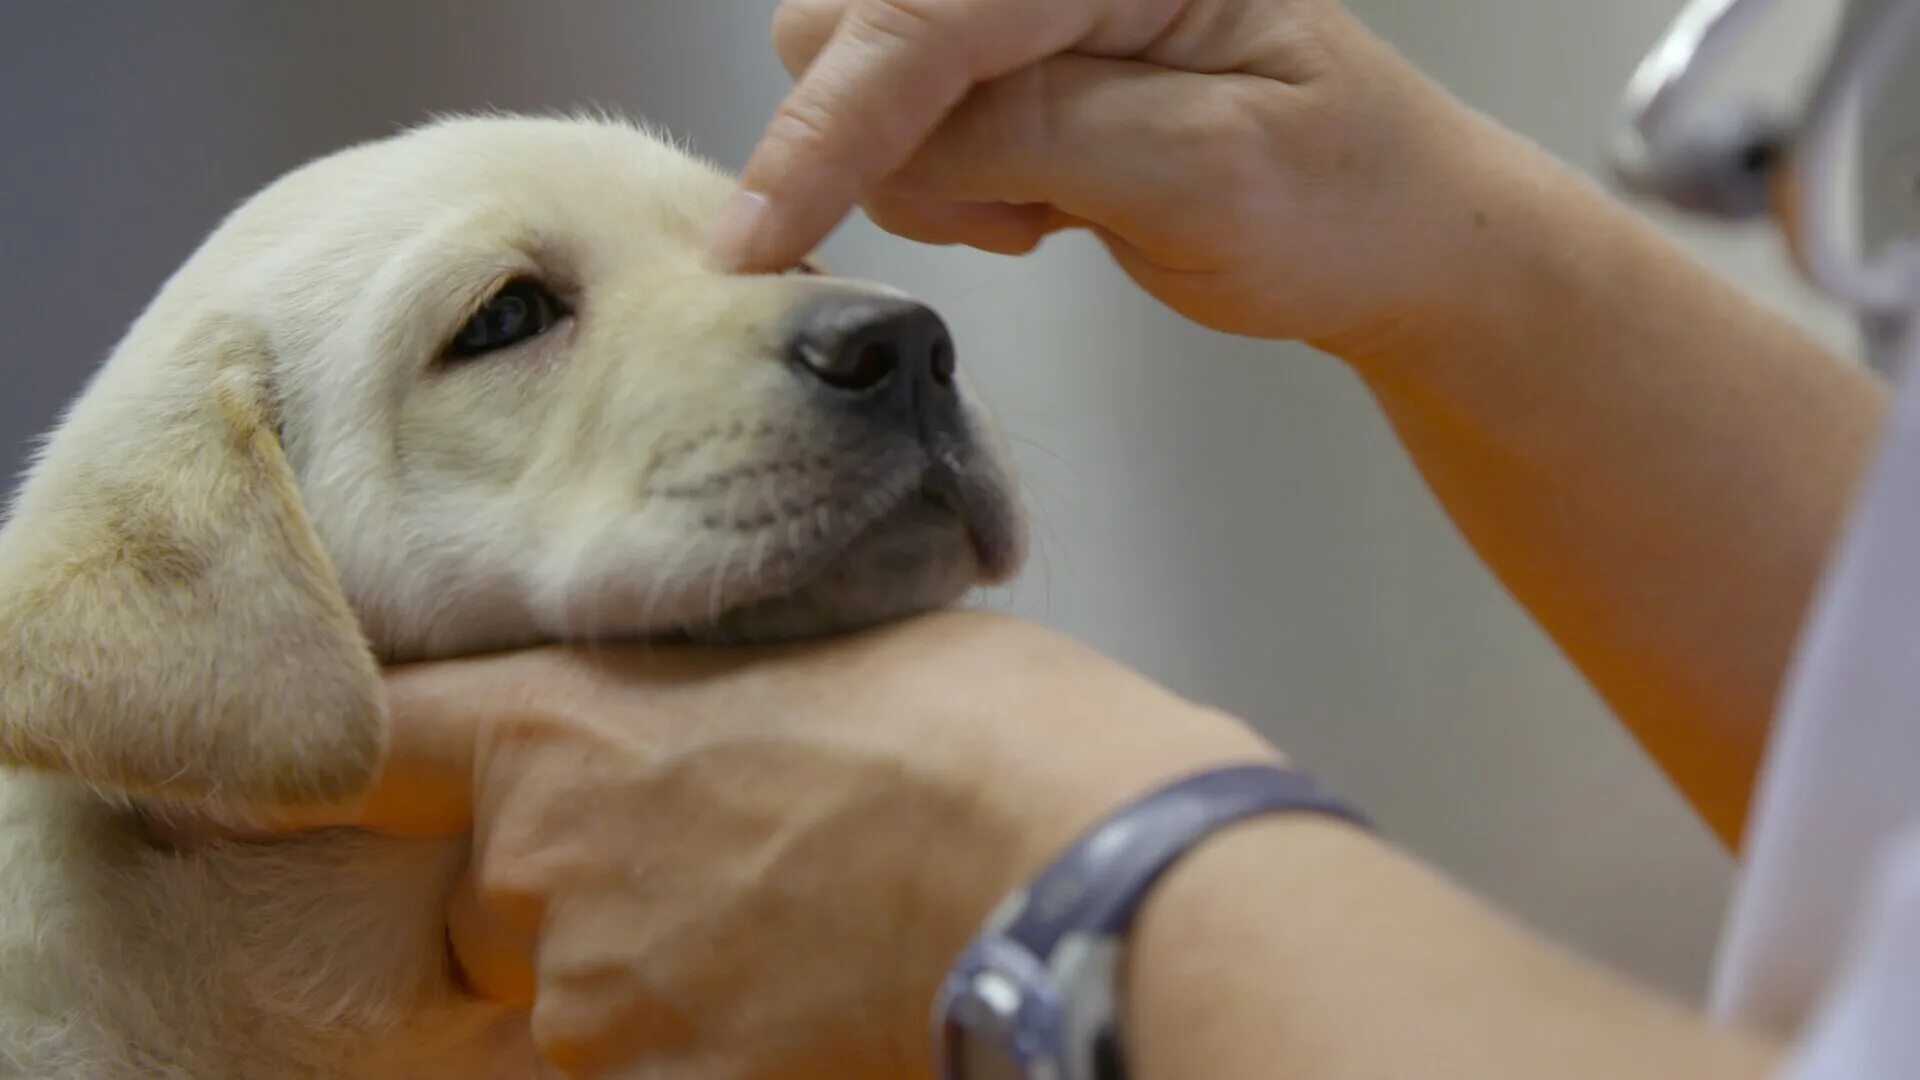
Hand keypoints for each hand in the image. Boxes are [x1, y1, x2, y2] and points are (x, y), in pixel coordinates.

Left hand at [270, 613, 1277, 1077]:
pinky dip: (704, 1033)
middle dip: (561, 880)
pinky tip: (811, 985)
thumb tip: (683, 718)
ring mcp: (606, 1005)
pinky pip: (646, 1061)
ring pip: (574, 995)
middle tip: (709, 843)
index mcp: (569, 732)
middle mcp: (550, 877)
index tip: (279, 768)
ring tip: (792, 913)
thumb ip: (694, 697)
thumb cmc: (978, 726)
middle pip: (488, 897)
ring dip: (646, 966)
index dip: (327, 752)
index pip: (377, 743)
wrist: (1078, 866)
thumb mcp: (818, 650)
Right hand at [713, 0, 1498, 345]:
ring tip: (1051, 207)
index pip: (932, 16)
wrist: (1388, 228)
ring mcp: (1030, 4)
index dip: (832, 128)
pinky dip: (946, 177)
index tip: (754, 237)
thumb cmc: (1340, 201)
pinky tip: (1042, 197)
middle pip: (853, 18)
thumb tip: (896, 140)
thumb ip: (1044, 136)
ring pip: (858, 70)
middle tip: (1022, 213)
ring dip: (925, 167)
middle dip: (890, 140)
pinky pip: (899, 117)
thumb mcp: (1207, 177)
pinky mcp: (1012, 54)